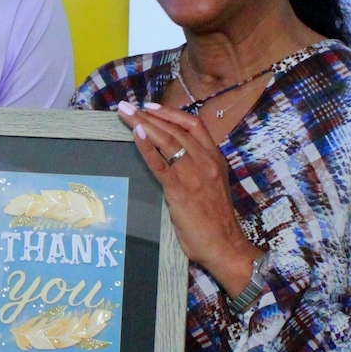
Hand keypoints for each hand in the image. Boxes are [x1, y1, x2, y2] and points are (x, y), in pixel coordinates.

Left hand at [116, 101, 260, 295]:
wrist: (224, 245)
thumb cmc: (217, 220)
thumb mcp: (214, 185)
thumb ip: (198, 170)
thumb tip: (175, 161)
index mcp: (215, 158)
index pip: (194, 125)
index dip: (171, 113)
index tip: (151, 107)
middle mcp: (206, 161)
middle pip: (176, 128)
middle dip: (149, 115)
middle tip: (128, 106)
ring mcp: (193, 174)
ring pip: (167, 140)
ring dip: (143, 124)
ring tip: (126, 114)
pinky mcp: (179, 189)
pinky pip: (159, 163)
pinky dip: (146, 147)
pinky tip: (136, 135)